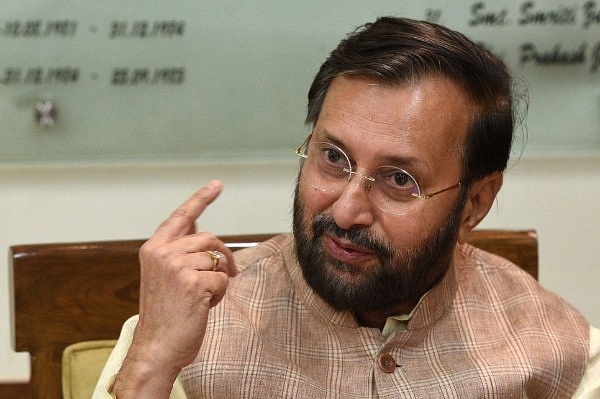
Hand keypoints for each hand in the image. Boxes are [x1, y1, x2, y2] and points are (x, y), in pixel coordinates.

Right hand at [114, 180, 235, 397]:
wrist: (156, 348)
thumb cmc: (165, 315)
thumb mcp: (165, 276)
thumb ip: (180, 251)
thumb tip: (200, 229)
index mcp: (154, 249)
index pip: (181, 217)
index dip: (200, 199)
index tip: (216, 185)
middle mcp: (162, 253)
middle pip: (209, 238)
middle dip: (223, 256)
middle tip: (227, 274)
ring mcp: (177, 266)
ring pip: (217, 259)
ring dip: (219, 279)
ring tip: (203, 297)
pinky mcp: (193, 282)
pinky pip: (222, 278)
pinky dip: (220, 293)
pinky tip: (204, 306)